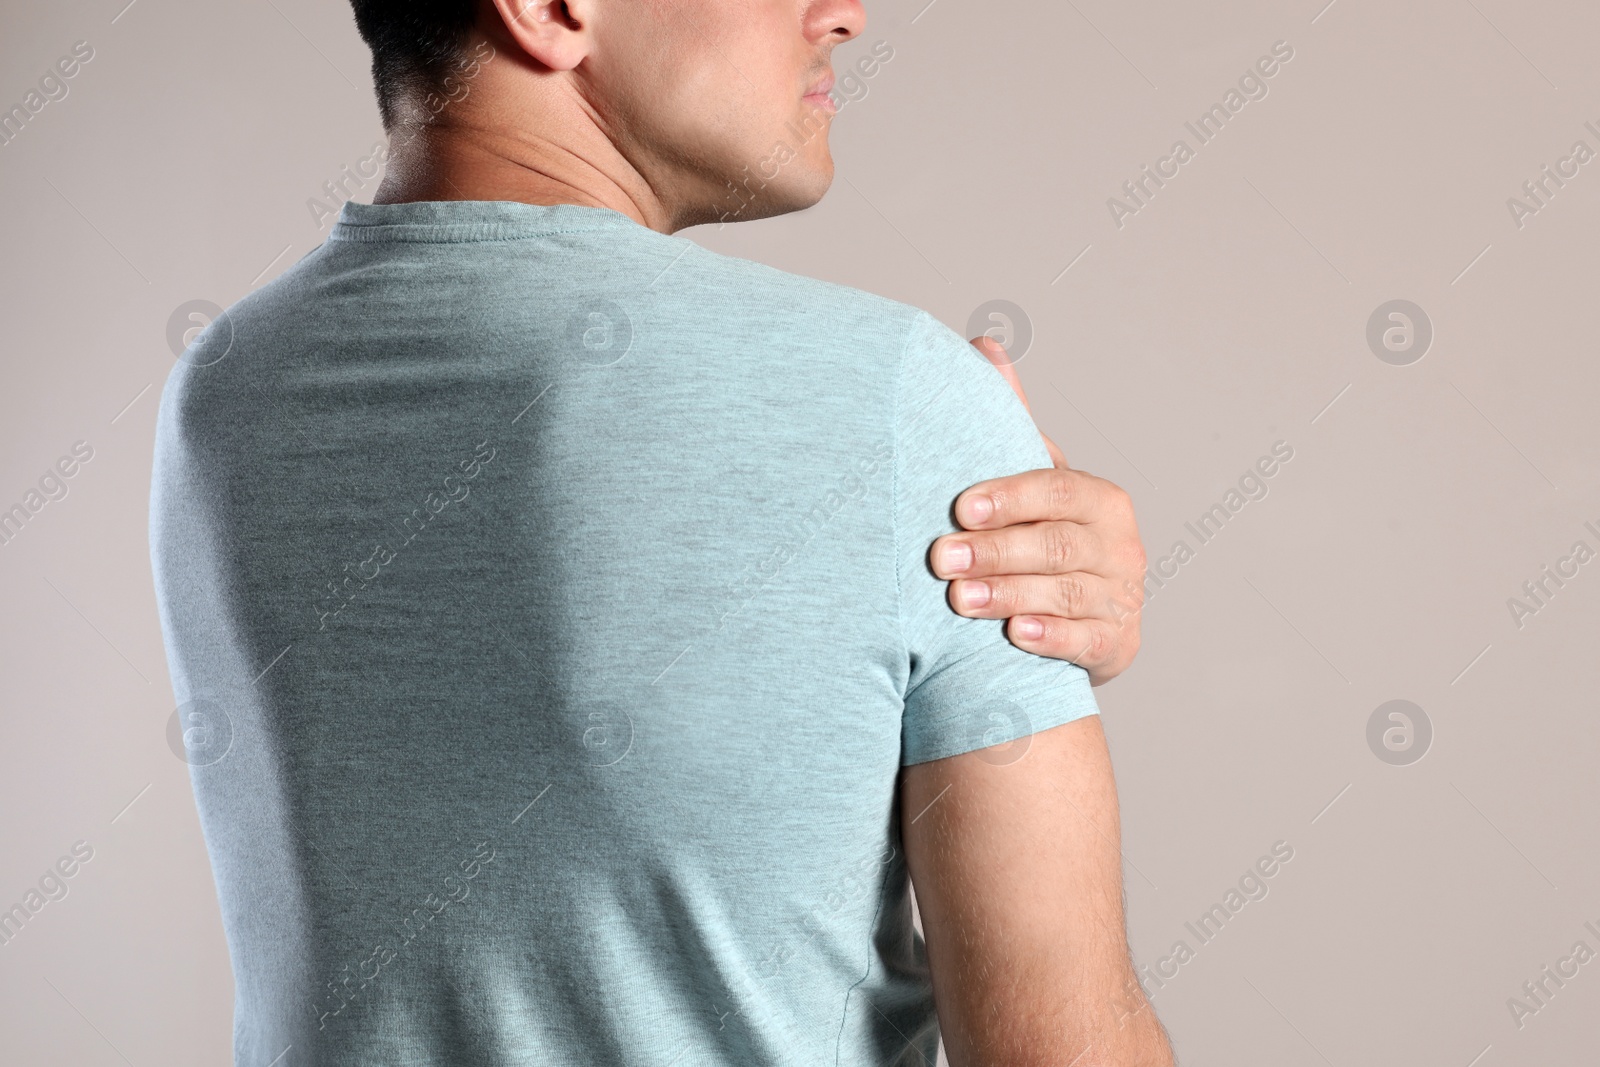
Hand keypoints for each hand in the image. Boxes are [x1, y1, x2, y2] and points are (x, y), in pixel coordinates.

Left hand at [930, 336, 1145, 685]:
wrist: (1080, 619)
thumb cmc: (1043, 535)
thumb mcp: (1032, 481)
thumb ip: (1010, 420)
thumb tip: (984, 343)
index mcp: (1100, 499)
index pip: (1058, 489)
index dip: (1011, 497)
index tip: (960, 506)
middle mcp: (1120, 546)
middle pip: (1057, 544)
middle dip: (996, 551)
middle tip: (940, 558)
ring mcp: (1122, 596)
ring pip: (1068, 593)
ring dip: (1010, 594)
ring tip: (959, 599)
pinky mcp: (1116, 643)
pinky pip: (1086, 640)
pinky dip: (1050, 637)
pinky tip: (1013, 635)